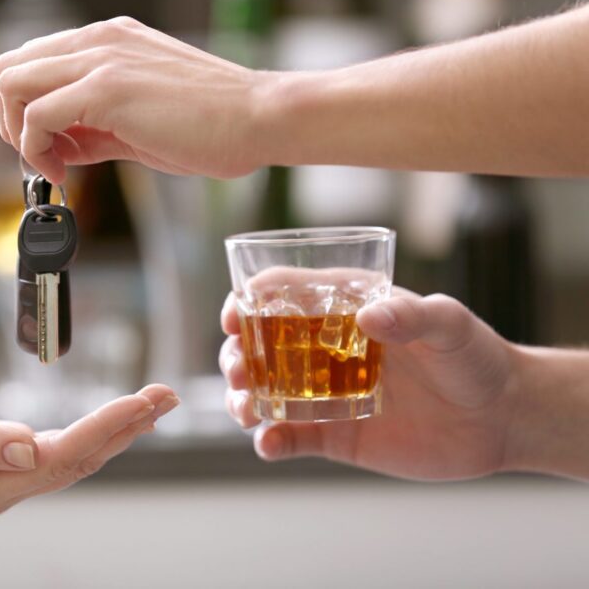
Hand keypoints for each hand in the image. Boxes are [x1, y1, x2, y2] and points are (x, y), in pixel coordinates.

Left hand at [0, 16, 273, 183]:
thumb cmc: (211, 123)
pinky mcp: (105, 89)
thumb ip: (93, 126)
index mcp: (106, 40)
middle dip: (10, 119)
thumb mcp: (138, 117)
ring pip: (12, 84)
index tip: (50, 147)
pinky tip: (66, 172)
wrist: (258, 118)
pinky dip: (36, 150)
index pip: (32, 62)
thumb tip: (58, 148)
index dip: (26, 109)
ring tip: (54, 165)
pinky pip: (36, 116)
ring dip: (18, 134)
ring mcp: (100, 59)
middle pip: (9, 67)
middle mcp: (97, 40)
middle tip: (42, 156)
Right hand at [0, 379, 178, 516]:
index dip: (101, 431)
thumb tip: (29, 446)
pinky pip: (55, 449)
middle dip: (124, 429)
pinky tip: (113, 419)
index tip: (136, 404)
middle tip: (166, 396)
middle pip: (77, 462)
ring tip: (154, 403)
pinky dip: (89, 429)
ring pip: (71, 457)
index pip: (58, 460)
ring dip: (115, 429)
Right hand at [219, 291, 520, 479]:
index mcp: (344, 309)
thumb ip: (413, 316)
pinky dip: (271, 441)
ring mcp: (326, 393)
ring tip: (244, 409)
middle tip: (238, 370)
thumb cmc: (476, 356)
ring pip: (265, 392)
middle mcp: (325, 348)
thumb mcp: (450, 325)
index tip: (234, 315)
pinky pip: (292, 437)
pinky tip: (268, 443)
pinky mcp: (336, 435)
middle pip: (259, 346)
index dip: (248, 300)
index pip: (282, 294)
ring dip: (242, 398)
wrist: (502, 418)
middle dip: (236, 356)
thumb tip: (369, 316)